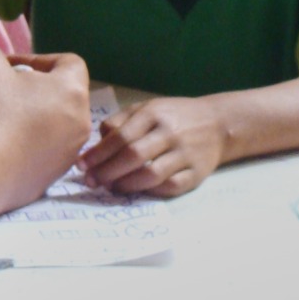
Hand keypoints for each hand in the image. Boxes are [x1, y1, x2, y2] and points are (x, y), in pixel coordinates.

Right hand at [0, 48, 91, 213]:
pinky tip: (0, 145)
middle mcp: (81, 123)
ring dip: (32, 116)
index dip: (39, 59)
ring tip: (0, 119)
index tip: (13, 68)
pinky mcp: (54, 177)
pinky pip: (45, 150)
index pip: (70, 62)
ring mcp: (70, 153)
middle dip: (34, 89)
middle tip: (3, 92)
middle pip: (62, 95)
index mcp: (72, 92)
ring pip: (55, 124)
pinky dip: (27, 143)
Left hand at [77, 96, 226, 197]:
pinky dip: (151, 191)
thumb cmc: (173, 116)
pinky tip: (136, 190)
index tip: (81, 164)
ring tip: (109, 187)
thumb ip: (120, 121)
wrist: (217, 123)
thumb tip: (97, 142)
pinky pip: (171, 187)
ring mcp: (185, 154)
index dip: (98, 153)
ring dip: (126, 184)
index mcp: (153, 114)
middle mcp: (170, 133)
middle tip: (90, 181)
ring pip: (151, 174)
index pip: (120, 136)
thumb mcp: (146, 108)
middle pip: (133, 156)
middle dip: (107, 171)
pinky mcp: (197, 173)